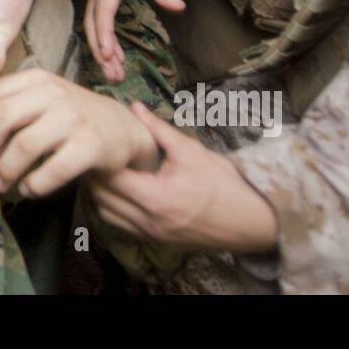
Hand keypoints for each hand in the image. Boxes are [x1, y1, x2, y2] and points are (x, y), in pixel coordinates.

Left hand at [0, 70, 160, 197]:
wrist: (123, 129)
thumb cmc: (71, 117)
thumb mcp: (43, 99)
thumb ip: (11, 103)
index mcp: (38, 79)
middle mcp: (55, 93)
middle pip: (2, 117)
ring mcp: (74, 118)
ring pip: (24, 146)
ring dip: (5, 170)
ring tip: (1, 183)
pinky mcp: (91, 145)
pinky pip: (53, 170)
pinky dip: (34, 184)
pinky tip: (29, 189)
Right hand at [85, 0, 183, 82]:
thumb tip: (179, 7)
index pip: (103, 11)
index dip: (104, 34)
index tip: (108, 53)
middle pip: (92, 26)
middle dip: (101, 52)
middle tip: (113, 75)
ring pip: (91, 29)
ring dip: (101, 52)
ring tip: (114, 75)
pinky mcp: (97, 3)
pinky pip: (96, 26)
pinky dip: (103, 43)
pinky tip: (114, 58)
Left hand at [87, 102, 278, 253]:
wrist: (251, 220)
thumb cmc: (224, 183)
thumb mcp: (190, 150)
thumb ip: (157, 129)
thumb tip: (134, 107)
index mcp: (154, 198)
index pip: (110, 177)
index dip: (101, 157)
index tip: (100, 139)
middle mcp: (147, 221)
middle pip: (101, 198)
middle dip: (96, 174)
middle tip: (100, 151)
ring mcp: (150, 235)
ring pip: (107, 215)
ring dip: (102, 193)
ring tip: (110, 169)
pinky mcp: (156, 241)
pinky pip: (121, 225)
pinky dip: (114, 208)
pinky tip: (124, 189)